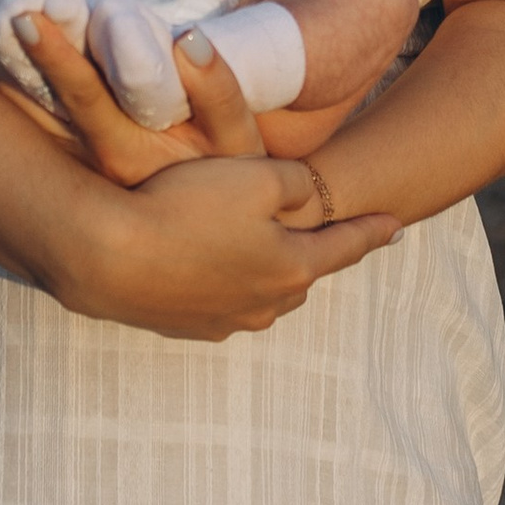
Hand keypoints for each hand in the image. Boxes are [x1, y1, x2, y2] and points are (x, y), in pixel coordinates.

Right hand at [9, 12, 397, 336]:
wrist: (105, 255)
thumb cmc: (187, 206)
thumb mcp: (258, 177)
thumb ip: (297, 184)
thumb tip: (308, 195)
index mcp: (293, 269)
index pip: (345, 247)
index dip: (372, 232)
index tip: (399, 226)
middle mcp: (265, 305)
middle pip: (302, 273)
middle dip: (314, 253)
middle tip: (326, 237)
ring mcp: (222, 322)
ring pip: (261, 293)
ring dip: (267, 272)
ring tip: (266, 255)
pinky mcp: (182, 327)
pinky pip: (220, 302)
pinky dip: (225, 284)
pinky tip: (210, 270)